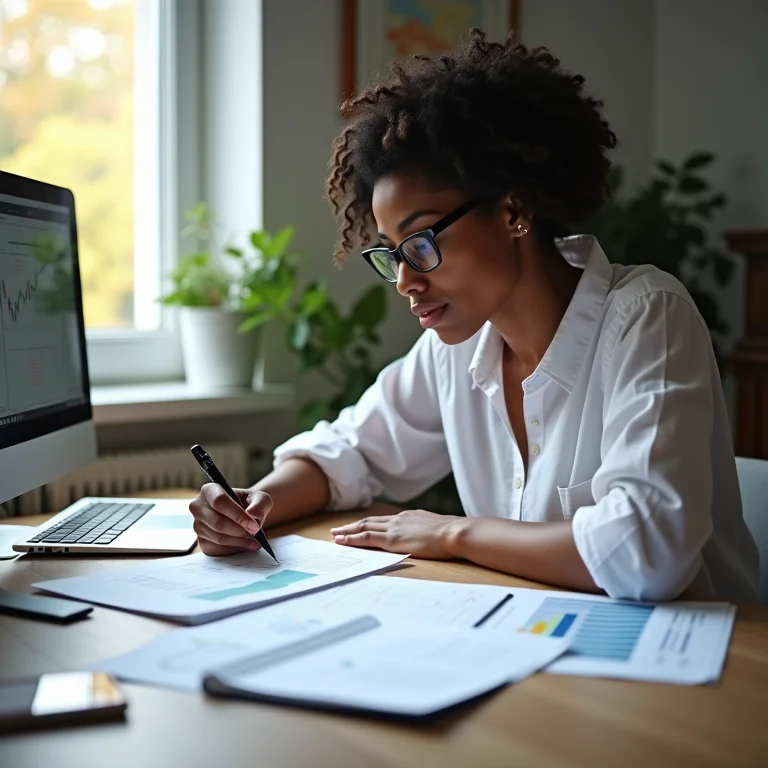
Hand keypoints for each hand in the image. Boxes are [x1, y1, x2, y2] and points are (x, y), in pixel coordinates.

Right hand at [189, 484, 272, 555]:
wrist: (244, 516)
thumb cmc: (250, 504)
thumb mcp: (260, 499)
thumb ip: (260, 504)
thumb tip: (253, 514)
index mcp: (210, 490)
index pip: (219, 501)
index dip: (237, 515)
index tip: (254, 525)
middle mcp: (198, 507)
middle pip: (217, 522)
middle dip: (239, 530)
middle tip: (255, 534)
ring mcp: (197, 525)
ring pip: (218, 537)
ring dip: (239, 541)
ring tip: (255, 541)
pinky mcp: (202, 542)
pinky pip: (217, 548)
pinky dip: (234, 548)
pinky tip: (246, 545)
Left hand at [330, 509, 463, 559]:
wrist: (455, 532)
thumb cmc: (452, 533)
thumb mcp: (438, 528)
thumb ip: (428, 530)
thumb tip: (430, 535)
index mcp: (409, 516)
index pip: (383, 520)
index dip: (368, 524)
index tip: (358, 527)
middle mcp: (399, 519)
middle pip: (369, 521)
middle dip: (352, 526)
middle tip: (337, 530)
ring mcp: (394, 528)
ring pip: (364, 528)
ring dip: (347, 532)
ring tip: (335, 536)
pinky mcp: (392, 540)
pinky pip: (367, 538)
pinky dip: (352, 539)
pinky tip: (343, 541)